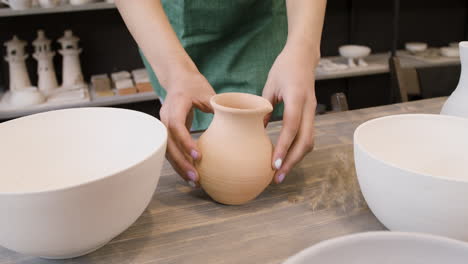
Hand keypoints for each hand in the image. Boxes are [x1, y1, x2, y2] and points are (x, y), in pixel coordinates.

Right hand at [159, 69, 215, 186]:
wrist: (177, 78)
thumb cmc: (194, 84)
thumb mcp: (207, 92)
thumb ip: (218, 106)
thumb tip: (238, 120)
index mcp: (175, 105)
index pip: (176, 126)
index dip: (185, 142)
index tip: (198, 155)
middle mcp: (165, 117)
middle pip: (168, 145)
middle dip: (181, 163)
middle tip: (196, 177)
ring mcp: (163, 125)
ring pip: (167, 151)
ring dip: (180, 167)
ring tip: (194, 181)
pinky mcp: (167, 132)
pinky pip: (170, 150)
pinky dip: (179, 162)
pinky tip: (190, 173)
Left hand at [262, 45, 317, 183]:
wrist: (304, 55)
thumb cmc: (284, 67)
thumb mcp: (269, 85)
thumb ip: (263, 108)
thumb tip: (257, 130)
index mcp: (297, 97)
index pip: (292, 127)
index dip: (283, 147)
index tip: (273, 163)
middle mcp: (309, 107)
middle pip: (305, 140)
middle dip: (292, 161)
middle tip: (278, 177)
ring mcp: (312, 111)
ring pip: (309, 141)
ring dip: (296, 159)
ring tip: (280, 173)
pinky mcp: (311, 114)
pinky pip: (307, 136)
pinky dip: (298, 150)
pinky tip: (286, 158)